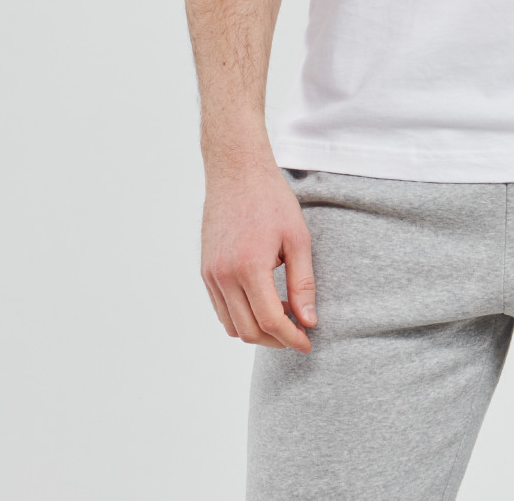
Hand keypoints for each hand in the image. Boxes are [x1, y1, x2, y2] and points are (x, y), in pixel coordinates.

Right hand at [201, 158, 317, 351]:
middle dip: (276, 339)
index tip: (307, 342)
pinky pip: (221, 309)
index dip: (291, 338)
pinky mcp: (205, 270)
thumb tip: (309, 320)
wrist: (236, 171)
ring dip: (257, 330)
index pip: (270, 321)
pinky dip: (241, 316)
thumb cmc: (271, 199)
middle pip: (248, 331)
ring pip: (231, 325)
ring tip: (283, 315)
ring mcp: (210, 274)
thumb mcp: (297, 238)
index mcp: (249, 267)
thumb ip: (303, 282)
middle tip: (298, 332)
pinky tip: (263, 301)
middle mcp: (223, 276)